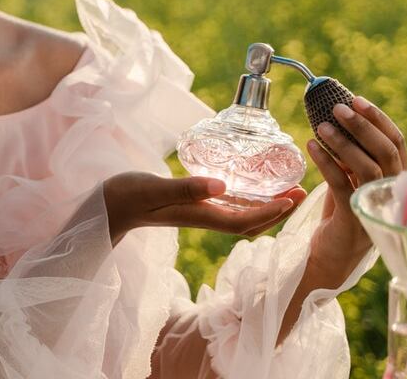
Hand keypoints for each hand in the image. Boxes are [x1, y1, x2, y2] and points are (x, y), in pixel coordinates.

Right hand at [103, 171, 306, 244]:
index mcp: (199, 216)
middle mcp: (202, 217)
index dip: (271, 213)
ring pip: (240, 215)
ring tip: (284, 188)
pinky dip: (245, 199)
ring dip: (266, 205)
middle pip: (249, 222)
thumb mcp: (155, 188)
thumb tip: (222, 187)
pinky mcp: (189, 204)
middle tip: (301, 192)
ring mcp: (196, 212)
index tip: (294, 199)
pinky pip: (226, 206)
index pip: (244, 221)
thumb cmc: (127, 196)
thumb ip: (186, 188)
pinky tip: (249, 185)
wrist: (105, 206)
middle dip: (278, 211)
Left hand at [305, 94, 406, 282]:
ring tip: (322, 125)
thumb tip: (339, 120)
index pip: (397, 144)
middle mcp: (392, 194)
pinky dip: (327, 162)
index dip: (379, 120)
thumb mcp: (351, 181)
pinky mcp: (354, 220)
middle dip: (364, 126)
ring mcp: (376, 207)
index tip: (357, 100)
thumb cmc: (341, 215)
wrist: (330, 258)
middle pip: (387, 153)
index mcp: (396, 181)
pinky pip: (342, 185)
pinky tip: (311, 145)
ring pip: (367, 168)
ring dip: (344, 142)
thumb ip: (353, 157)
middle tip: (338, 107)